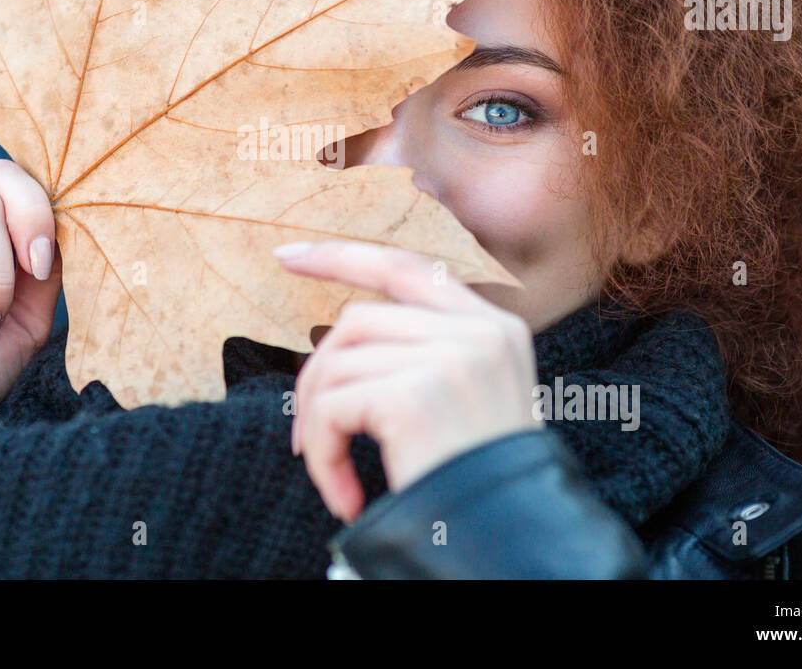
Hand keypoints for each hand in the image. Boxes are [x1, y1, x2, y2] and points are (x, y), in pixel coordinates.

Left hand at [275, 240, 539, 521]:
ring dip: (318, 426)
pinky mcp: (414, 395)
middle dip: (317, 376)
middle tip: (305, 438)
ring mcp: (450, 358)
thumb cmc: (482, 487)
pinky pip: (333, 408)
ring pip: (337, 364)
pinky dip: (324, 455)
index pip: (408, 269)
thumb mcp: (472, 405)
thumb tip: (342, 337)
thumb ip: (426, 356)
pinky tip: (346, 497)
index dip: (344, 257)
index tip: (289, 256)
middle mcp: (479, 333)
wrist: (512, 545)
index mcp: (496, 329)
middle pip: (357, 320)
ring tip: (332, 475)